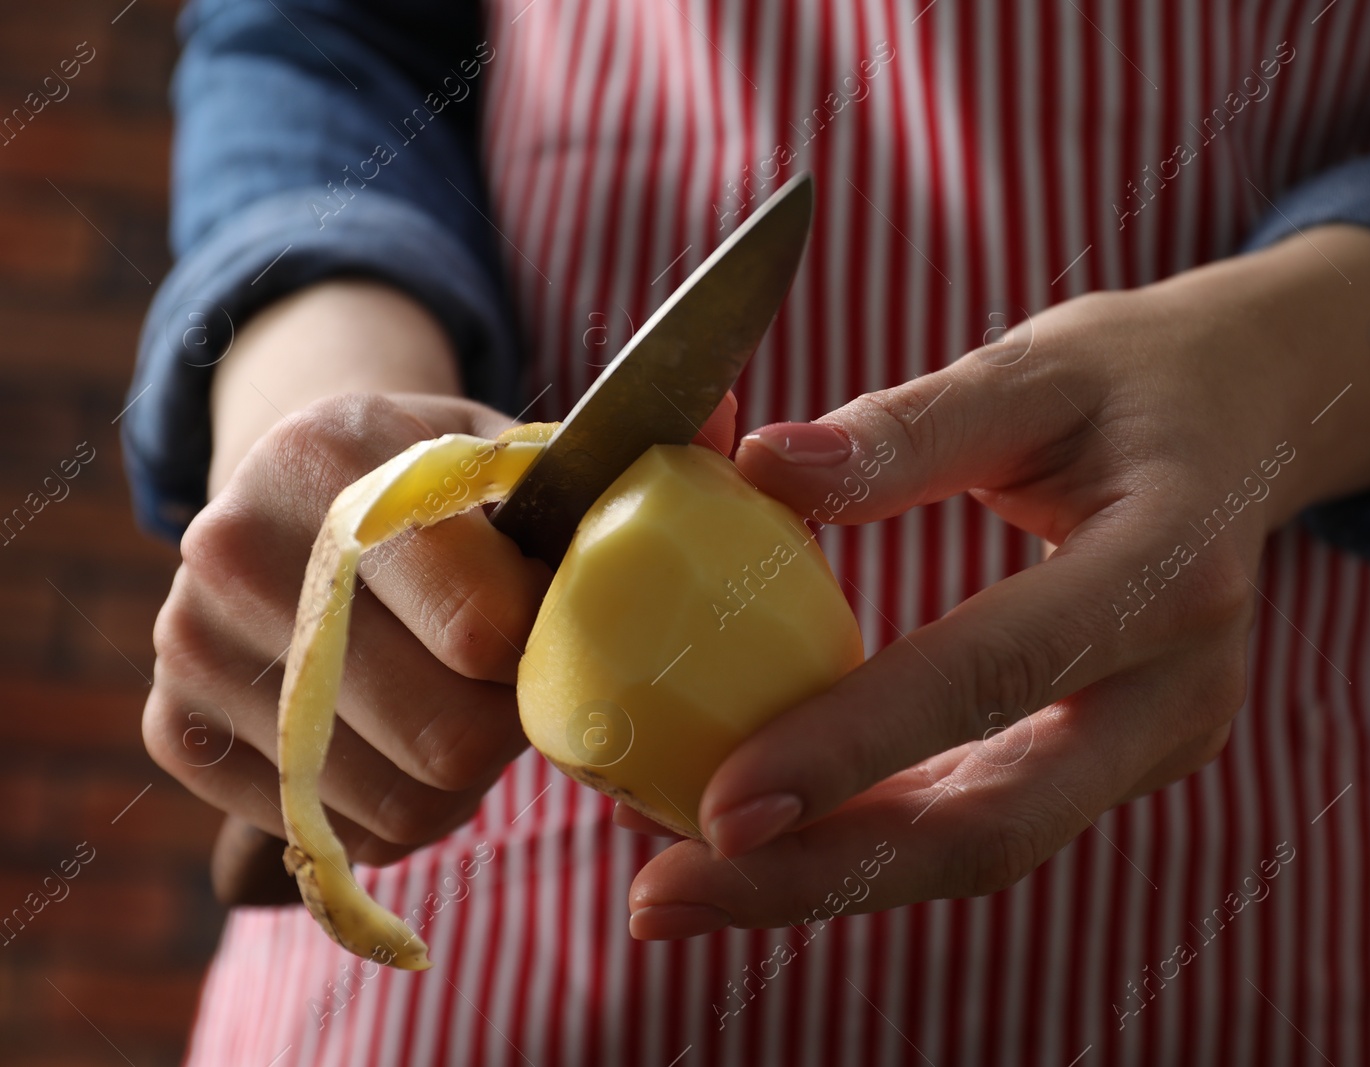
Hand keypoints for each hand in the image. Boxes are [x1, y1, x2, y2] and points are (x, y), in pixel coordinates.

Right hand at [148, 279, 742, 878]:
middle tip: (520, 682)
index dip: (555, 650)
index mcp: (339, 459)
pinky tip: (398, 735)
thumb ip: (622, 449)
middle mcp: (237, 546)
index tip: (562, 625)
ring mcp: (188, 643)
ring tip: (464, 703)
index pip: (487, 628)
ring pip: (395, 801)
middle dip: (513, 725)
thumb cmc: (444, 483)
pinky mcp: (171, 727)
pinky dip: (393, 806)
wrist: (299, 490)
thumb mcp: (522, 450)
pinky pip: (334, 833)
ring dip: (461, 778)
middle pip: (447, 736)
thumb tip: (733, 408)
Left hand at [624, 224, 1369, 937]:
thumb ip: (909, 425)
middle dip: (818, 876)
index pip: (997, 674)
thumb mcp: (1037, 367)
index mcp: (1168, 569)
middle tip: (664, 897)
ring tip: (679, 880)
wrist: (1255, 420)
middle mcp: (1180, 688)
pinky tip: (762, 838)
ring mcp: (1157, 741)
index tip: (720, 805)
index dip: (855, 744)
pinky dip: (867, 839)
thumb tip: (763, 466)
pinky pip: (985, 819)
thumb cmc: (1137, 381)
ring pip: (982, 847)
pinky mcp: (1118, 761)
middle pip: (994, 827)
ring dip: (824, 876)